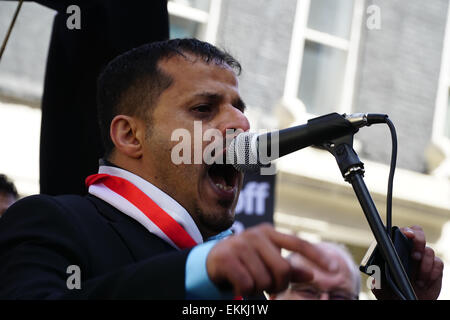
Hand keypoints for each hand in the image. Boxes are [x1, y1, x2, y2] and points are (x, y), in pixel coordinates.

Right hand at [206, 223, 337, 296]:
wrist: (212, 259)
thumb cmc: (245, 260)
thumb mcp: (267, 259)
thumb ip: (288, 265)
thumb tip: (311, 274)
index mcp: (269, 232)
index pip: (298, 243)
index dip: (317, 256)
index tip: (333, 268)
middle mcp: (256, 235)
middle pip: (283, 269)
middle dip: (279, 284)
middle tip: (269, 286)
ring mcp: (240, 245)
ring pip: (264, 280)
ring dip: (259, 289)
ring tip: (250, 281)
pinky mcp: (226, 258)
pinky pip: (247, 284)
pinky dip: (245, 291)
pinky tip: (239, 284)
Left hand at [373, 225, 443, 299]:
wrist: (403, 302)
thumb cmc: (389, 292)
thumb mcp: (379, 286)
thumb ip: (377, 279)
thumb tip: (375, 273)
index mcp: (394, 250)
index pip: (400, 232)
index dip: (405, 231)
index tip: (407, 235)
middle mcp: (409, 250)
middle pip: (417, 233)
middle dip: (418, 240)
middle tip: (414, 256)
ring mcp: (422, 258)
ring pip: (429, 250)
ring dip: (424, 265)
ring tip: (417, 279)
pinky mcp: (434, 268)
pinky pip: (438, 263)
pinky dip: (432, 273)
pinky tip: (423, 282)